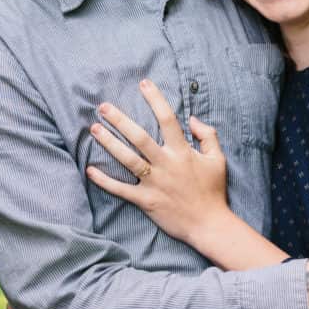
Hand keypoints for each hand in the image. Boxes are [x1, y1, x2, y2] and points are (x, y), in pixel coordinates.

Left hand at [86, 79, 227, 244]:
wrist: (210, 224)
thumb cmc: (214, 191)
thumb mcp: (218, 159)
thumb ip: (207, 135)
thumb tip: (192, 119)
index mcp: (183, 152)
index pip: (167, 119)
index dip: (155, 99)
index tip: (143, 84)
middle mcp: (166, 164)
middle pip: (139, 137)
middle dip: (120, 120)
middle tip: (103, 106)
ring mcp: (154, 183)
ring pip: (128, 159)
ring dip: (109, 144)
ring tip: (94, 129)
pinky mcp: (146, 201)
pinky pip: (121, 190)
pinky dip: (104, 181)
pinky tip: (90, 170)